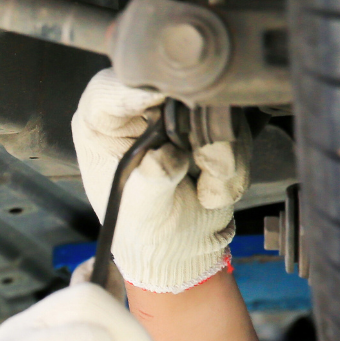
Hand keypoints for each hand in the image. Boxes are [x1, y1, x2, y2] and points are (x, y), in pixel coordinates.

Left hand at [71, 68, 250, 293]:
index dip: (139, 89)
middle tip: (200, 166)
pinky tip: (211, 190)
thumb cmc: (147, 236)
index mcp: (102, 125)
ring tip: (203, 189)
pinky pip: (237, 132)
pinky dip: (232, 168)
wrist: (183, 253)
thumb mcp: (143, 213)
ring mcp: (177, 115)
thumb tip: (165, 157)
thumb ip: (152, 180)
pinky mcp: (212, 125)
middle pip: (174, 87)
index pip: (113, 87)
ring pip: (214, 110)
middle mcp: (138, 112)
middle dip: (195, 132)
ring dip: (218, 157)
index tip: (163, 98)